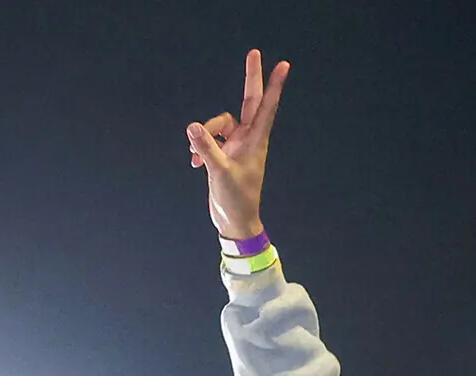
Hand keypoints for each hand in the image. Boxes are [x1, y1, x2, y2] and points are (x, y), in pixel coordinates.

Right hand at [187, 50, 290, 239]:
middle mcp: (248, 139)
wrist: (234, 222)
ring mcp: (237, 145)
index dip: (273, 85)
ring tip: (197, 156)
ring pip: (219, 124)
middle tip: (255, 52)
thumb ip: (206, 148)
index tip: (282, 65)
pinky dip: (200, 147)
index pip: (266, 107)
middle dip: (251, 78)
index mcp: (256, 141)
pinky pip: (210, 139)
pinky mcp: (225, 154)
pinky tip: (195, 163)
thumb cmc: (236, 200)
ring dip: (205, 134)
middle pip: (249, 101)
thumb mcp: (219, 173)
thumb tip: (193, 127)